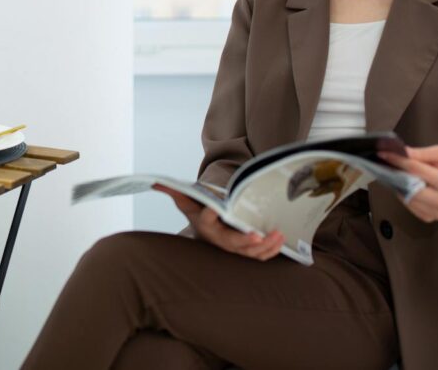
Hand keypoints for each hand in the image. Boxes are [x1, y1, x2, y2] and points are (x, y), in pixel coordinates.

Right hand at [153, 184, 284, 260]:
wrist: (207, 231)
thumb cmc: (200, 213)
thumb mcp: (187, 202)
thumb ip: (176, 191)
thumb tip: (156, 182)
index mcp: (205, 224)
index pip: (206, 218)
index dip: (209, 214)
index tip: (213, 209)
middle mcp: (219, 238)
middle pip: (231, 242)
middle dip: (244, 240)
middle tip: (257, 235)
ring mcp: (235, 247)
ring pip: (249, 252)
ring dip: (265, 246)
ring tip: (277, 234)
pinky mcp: (246, 250)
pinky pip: (259, 255)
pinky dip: (271, 251)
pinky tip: (281, 241)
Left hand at [378, 145, 437, 221]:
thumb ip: (422, 153)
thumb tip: (403, 153)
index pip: (417, 170)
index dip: (398, 161)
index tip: (383, 154)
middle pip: (410, 188)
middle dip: (396, 175)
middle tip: (387, 165)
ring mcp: (436, 213)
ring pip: (407, 198)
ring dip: (397, 185)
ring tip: (395, 174)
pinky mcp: (429, 218)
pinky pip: (409, 206)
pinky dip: (403, 195)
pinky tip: (405, 186)